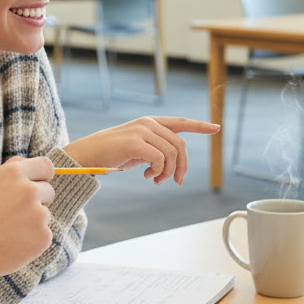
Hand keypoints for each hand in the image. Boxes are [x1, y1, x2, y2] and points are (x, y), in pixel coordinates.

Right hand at [0, 156, 55, 276]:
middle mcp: (29, 191)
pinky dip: (31, 240)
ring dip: (32, 222)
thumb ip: (8, 175)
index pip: (45, 166)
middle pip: (48, 191)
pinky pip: (43, 234)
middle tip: (17, 214)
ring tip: (7, 232)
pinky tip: (12, 244)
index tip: (39, 184)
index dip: (42, 176)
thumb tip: (27, 169)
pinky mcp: (44, 236)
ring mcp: (39, 214)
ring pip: (45, 215)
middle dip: (38, 200)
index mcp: (13, 174)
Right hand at [63, 116, 219, 185]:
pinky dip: (158, 172)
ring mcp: (142, 131)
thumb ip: (156, 148)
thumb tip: (174, 161)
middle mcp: (148, 124)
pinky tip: (147, 176)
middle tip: (175, 181)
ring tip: (154, 180)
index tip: (216, 128)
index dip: (200, 126)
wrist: (88, 154)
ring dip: (167, 173)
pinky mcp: (135, 143)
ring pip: (172, 154)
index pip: (180, 122)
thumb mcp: (138, 149)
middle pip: (180, 145)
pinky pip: (159, 160)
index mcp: (150, 123)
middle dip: (181, 166)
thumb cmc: (112, 154)